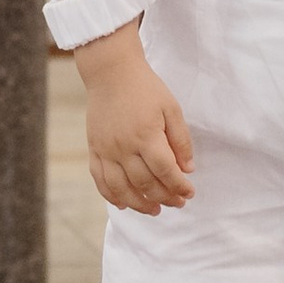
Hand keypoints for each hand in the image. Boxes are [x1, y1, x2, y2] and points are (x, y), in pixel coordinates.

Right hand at [76, 33, 194, 211]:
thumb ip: (180, 140)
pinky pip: (100, 180)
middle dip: (165, 197)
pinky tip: (123, 204)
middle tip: (177, 203)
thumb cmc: (145, 88)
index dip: (179, 186)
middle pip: (145, 183)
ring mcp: (106, 150)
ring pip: (122, 189)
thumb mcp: (171, 108)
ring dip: (139, 205)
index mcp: (146, 135)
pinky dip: (111, 196)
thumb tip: (187, 169)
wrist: (111, 72)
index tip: (189, 193)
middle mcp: (124, 147)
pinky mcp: (94, 149)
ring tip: (155, 210)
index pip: (165, 171)